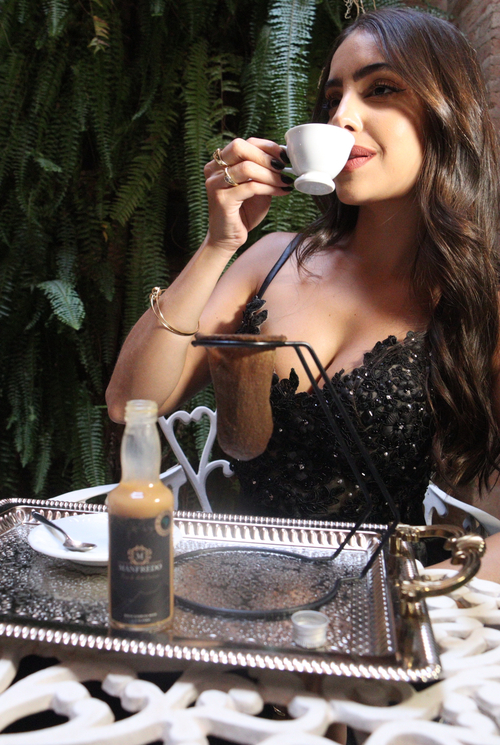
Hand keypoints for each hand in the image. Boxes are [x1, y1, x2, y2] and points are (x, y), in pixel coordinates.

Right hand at [204, 137, 291, 252]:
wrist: (229, 238)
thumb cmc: (243, 212)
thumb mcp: (257, 187)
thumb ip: (264, 171)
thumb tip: (284, 158)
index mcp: (220, 163)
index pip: (244, 143)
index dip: (266, 146)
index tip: (283, 157)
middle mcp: (214, 170)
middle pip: (240, 147)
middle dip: (266, 156)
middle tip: (282, 167)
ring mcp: (215, 184)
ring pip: (247, 167)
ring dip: (271, 174)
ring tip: (284, 182)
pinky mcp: (222, 199)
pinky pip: (251, 187)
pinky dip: (269, 188)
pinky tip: (281, 192)